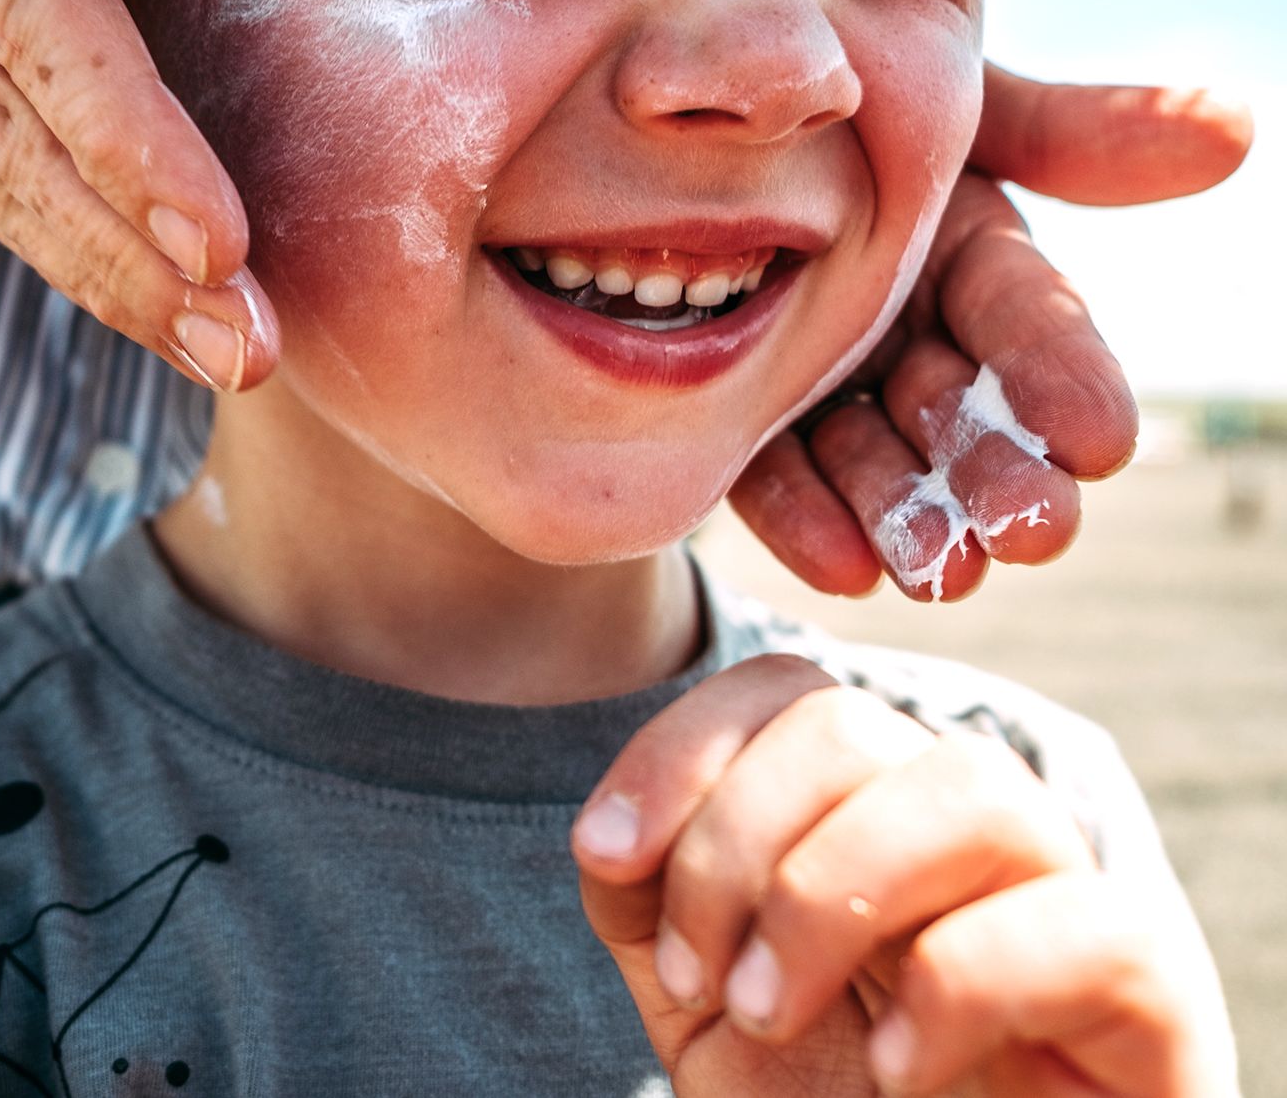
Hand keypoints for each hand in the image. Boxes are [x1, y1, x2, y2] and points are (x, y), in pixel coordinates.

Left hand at [571, 655, 1232, 1095]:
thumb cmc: (820, 1097)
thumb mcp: (701, 995)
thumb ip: (651, 899)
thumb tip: (613, 839)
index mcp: (860, 805)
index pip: (783, 690)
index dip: (679, 749)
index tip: (604, 854)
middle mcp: (962, 824)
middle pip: (849, 723)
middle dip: (734, 845)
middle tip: (703, 982)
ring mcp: (1059, 890)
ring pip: (972, 784)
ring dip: (830, 897)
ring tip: (769, 1013)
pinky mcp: (1143, 986)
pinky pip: (1080, 924)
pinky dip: (960, 989)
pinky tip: (896, 1070)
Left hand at [732, 66, 1253, 599]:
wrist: (659, 115)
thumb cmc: (827, 94)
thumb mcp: (937, 99)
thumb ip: (1064, 128)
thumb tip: (1237, 129)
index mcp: (960, 250)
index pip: (1024, 318)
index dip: (1063, 373)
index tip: (1100, 439)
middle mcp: (900, 326)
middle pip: (956, 409)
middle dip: (994, 472)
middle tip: (1029, 535)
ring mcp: (818, 377)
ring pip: (871, 456)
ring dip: (906, 515)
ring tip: (935, 574)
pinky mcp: (732, 412)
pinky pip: (766, 470)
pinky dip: (802, 518)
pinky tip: (838, 566)